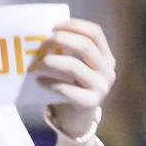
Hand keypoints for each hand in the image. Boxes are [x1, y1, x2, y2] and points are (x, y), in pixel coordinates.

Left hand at [33, 18, 115, 138]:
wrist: (77, 119)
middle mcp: (107, 70)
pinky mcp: (90, 103)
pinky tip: (39, 81)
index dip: (75, 26)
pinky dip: (51, 83)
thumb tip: (44, 35)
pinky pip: (67, 89)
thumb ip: (69, 52)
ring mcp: (101, 87)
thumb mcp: (76, 67)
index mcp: (106, 57)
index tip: (54, 27)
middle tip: (45, 41)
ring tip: (37, 63)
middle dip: (63, 40)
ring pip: (76, 67)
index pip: (95, 33)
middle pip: (86, 47)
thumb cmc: (73, 87)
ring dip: (54, 62)